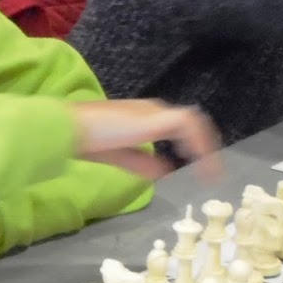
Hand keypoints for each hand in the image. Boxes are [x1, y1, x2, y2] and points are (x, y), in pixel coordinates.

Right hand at [71, 100, 220, 180]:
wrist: (71, 127)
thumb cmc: (86, 138)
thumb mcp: (118, 155)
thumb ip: (141, 162)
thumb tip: (165, 172)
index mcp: (140, 116)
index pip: (174, 125)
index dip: (189, 144)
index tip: (196, 164)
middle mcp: (151, 110)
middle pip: (188, 122)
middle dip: (201, 145)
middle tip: (210, 170)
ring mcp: (155, 112)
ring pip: (192, 123)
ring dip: (205, 147)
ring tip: (211, 171)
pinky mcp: (158, 119)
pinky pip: (188, 127)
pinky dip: (199, 146)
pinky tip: (202, 165)